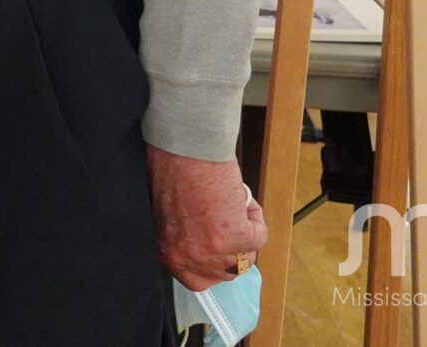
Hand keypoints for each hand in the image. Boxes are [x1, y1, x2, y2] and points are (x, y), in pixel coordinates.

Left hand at [148, 147, 266, 290]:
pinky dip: (255, 216)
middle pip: (227, 272)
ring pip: (247, 257)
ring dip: (246, 232)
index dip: (213, 263)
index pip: (196, 279)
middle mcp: (187, 258)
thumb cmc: (171, 169)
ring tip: (232, 204)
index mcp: (167, 252)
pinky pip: (260, 237)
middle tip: (231, 222)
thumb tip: (208, 244)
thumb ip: (185, 237)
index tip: (220, 247)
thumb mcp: (170, 215)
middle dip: (235, 249)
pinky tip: (239, 196)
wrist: (182, 147)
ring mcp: (212, 251)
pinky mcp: (235, 238)